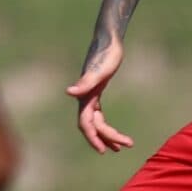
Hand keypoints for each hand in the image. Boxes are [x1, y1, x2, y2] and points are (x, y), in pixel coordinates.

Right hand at [66, 37, 133, 152]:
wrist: (109, 39)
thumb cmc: (108, 53)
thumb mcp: (101, 69)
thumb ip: (85, 82)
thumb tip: (68, 92)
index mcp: (85, 96)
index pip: (86, 123)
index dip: (94, 138)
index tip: (104, 150)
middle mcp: (85, 98)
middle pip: (92, 126)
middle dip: (106, 138)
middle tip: (123, 148)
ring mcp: (89, 96)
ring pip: (96, 122)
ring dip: (107, 135)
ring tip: (123, 145)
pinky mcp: (96, 92)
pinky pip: (98, 115)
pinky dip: (106, 125)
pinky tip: (115, 133)